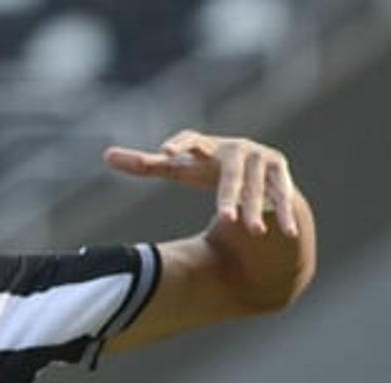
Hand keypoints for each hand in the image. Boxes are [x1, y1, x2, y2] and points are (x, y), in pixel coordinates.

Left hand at [103, 130, 299, 236]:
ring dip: (256, 209)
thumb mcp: (178, 168)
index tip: (165, 153)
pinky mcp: (281, 173)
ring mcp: (262, 160)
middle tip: (224, 218)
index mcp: (208, 146)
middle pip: (231, 175)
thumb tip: (105, 156)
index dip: (179, 145)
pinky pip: (283, 195)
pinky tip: (285, 233)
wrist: (253, 168)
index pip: (191, 141)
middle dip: (229, 196)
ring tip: (251, 232)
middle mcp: (237, 149)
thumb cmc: (205, 168)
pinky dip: (285, 214)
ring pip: (258, 188)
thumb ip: (146, 164)